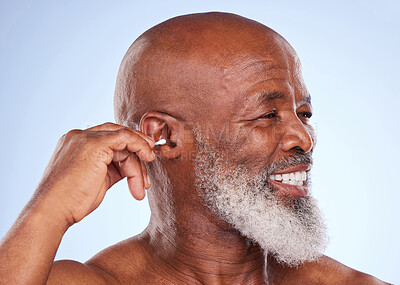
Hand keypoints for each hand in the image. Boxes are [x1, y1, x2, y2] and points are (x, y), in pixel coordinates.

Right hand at [34, 122, 155, 225]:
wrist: (53, 212)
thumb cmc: (72, 202)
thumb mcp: (97, 180)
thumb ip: (112, 169)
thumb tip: (132, 167)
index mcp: (76, 143)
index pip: (110, 139)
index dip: (130, 149)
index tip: (144, 164)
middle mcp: (79, 136)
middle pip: (118, 138)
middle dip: (137, 156)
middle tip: (146, 181)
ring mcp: (85, 138)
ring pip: (125, 141)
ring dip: (137, 167)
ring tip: (140, 190)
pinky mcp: (94, 144)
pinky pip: (125, 137)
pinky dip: (140, 146)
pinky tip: (147, 158)